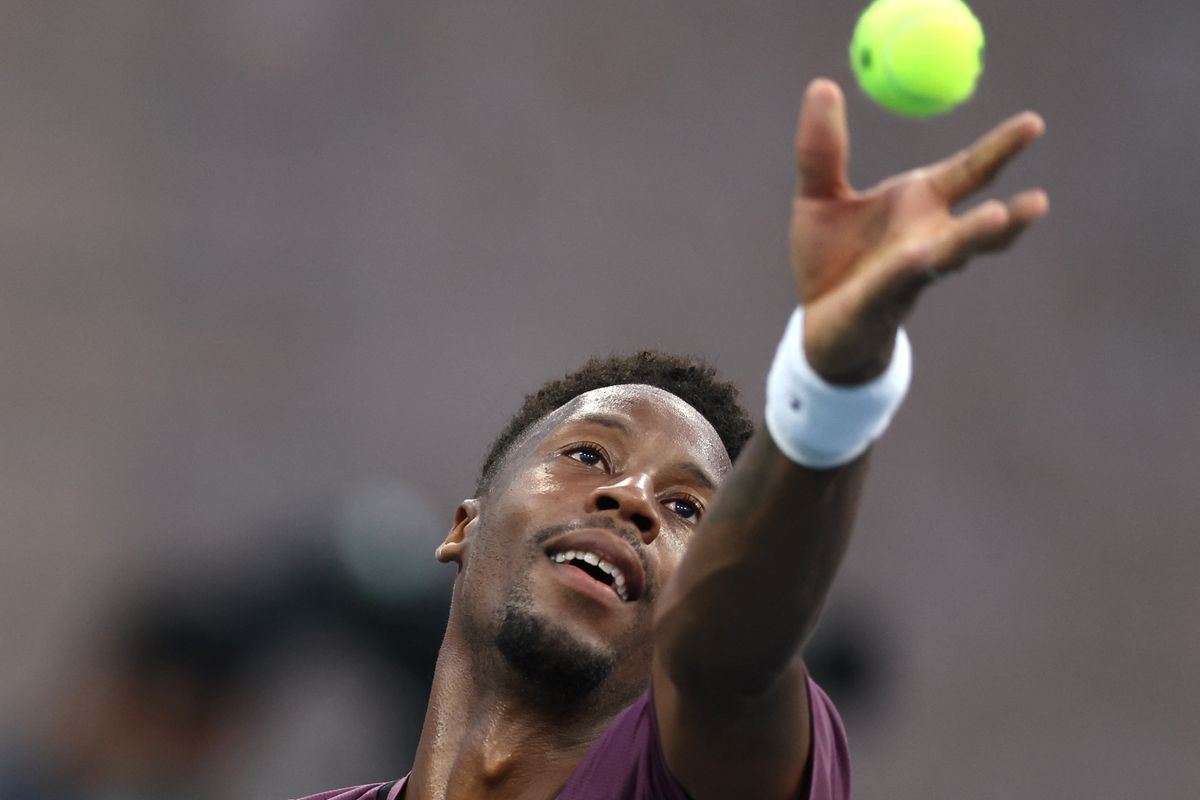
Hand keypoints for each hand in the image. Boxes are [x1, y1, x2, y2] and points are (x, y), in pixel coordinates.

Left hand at [789, 79, 1048, 384]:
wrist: (817, 323)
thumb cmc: (831, 260)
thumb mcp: (817, 196)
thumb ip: (822, 149)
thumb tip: (822, 84)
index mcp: (919, 206)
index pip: (970, 172)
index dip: (1001, 149)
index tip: (1035, 123)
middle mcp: (927, 240)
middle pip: (976, 224)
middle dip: (1008, 213)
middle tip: (1039, 198)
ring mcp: (908, 276)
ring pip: (948, 257)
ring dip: (972, 240)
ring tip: (997, 218)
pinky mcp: (877, 303)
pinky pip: (895, 284)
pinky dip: (907, 270)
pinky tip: (919, 256)